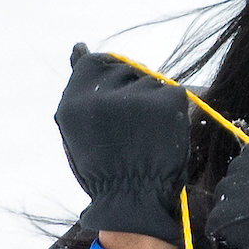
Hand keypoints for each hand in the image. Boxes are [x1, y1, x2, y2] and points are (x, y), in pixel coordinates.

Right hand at [53, 45, 190, 242]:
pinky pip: (171, 94)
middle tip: (134, 130)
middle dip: (132, 93)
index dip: (110, 82)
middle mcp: (102, 94)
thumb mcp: (78, 129)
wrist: (132, 202)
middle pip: (125, 71)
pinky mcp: (163, 102)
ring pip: (150, 83)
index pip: (96, 64)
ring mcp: (134, 97)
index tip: (117, 107)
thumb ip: (81, 89)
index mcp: (75, 99)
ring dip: (153, 104)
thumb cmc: (104, 170)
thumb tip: (79, 47)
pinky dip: (172, 112)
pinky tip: (162, 136)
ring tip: (147, 137)